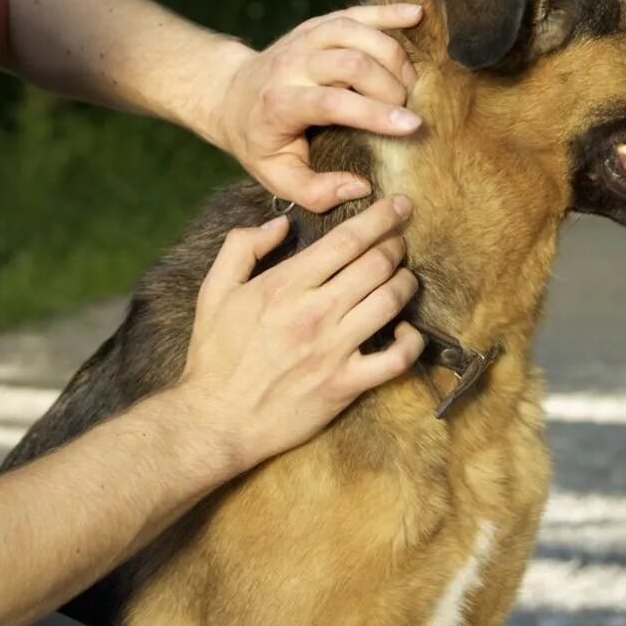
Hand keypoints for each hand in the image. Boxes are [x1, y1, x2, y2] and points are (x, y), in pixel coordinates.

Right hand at [176, 195, 425, 472]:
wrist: (216, 420)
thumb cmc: (214, 357)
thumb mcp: (213, 292)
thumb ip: (242, 248)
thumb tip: (280, 224)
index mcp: (284, 285)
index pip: (346, 240)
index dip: (380, 217)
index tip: (399, 206)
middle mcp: (314, 312)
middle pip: (375, 264)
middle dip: (396, 243)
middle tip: (401, 238)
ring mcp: (333, 349)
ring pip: (390, 302)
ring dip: (406, 282)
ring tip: (405, 276)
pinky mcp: (345, 385)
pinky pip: (395, 360)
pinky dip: (411, 342)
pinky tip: (408, 331)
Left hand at [209, 5, 424, 212]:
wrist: (232, 97)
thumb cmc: (261, 143)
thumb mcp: (277, 178)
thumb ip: (316, 192)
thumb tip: (361, 188)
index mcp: (279, 104)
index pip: (331, 103)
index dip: (374, 113)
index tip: (412, 126)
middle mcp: (290, 65)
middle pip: (349, 62)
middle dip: (388, 85)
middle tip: (408, 108)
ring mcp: (302, 40)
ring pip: (354, 31)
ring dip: (391, 54)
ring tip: (410, 81)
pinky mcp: (315, 26)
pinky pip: (354, 12)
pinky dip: (387, 12)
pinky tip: (416, 16)